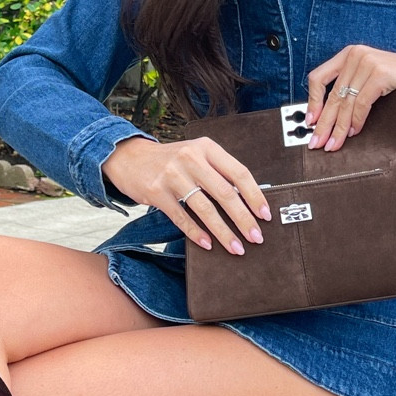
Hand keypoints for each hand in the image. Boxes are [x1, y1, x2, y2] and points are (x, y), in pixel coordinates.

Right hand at [103, 134, 270, 255]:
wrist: (130, 158)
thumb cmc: (170, 160)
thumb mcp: (196, 155)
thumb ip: (218, 172)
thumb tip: (248, 202)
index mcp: (206, 148)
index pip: (239, 173)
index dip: (255, 196)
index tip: (265, 215)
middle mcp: (191, 158)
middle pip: (224, 193)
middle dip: (243, 219)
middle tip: (256, 237)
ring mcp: (172, 175)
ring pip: (205, 208)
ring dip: (223, 232)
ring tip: (236, 247)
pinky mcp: (156, 192)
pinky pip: (181, 217)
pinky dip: (196, 233)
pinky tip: (208, 244)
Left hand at [307, 45, 395, 151]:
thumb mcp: (369, 81)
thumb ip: (351, 90)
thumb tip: (328, 117)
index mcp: (349, 54)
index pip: (318, 77)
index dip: (312, 102)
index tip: (309, 122)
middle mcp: (357, 54)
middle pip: (332, 94)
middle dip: (324, 122)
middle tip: (317, 142)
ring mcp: (369, 62)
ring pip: (345, 102)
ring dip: (338, 127)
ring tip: (333, 144)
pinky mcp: (381, 74)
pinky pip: (362, 103)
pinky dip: (356, 120)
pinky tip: (353, 132)